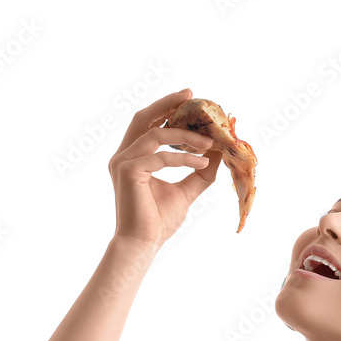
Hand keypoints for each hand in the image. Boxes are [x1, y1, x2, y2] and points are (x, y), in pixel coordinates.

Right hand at [108, 88, 222, 247]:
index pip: (148, 124)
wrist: (143, 244)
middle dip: (168, 103)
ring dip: (186, 137)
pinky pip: (160, 157)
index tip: (190, 100)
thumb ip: (199, 172)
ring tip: (211, 143)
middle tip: (192, 96)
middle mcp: (123, 155)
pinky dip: (184, 158)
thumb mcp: (185, 191)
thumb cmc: (158, 221)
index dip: (167, 109)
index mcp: (133, 157)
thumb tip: (218, 154)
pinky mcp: (128, 172)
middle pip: (144, 118)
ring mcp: (122, 162)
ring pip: (156, 135)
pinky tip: (203, 163)